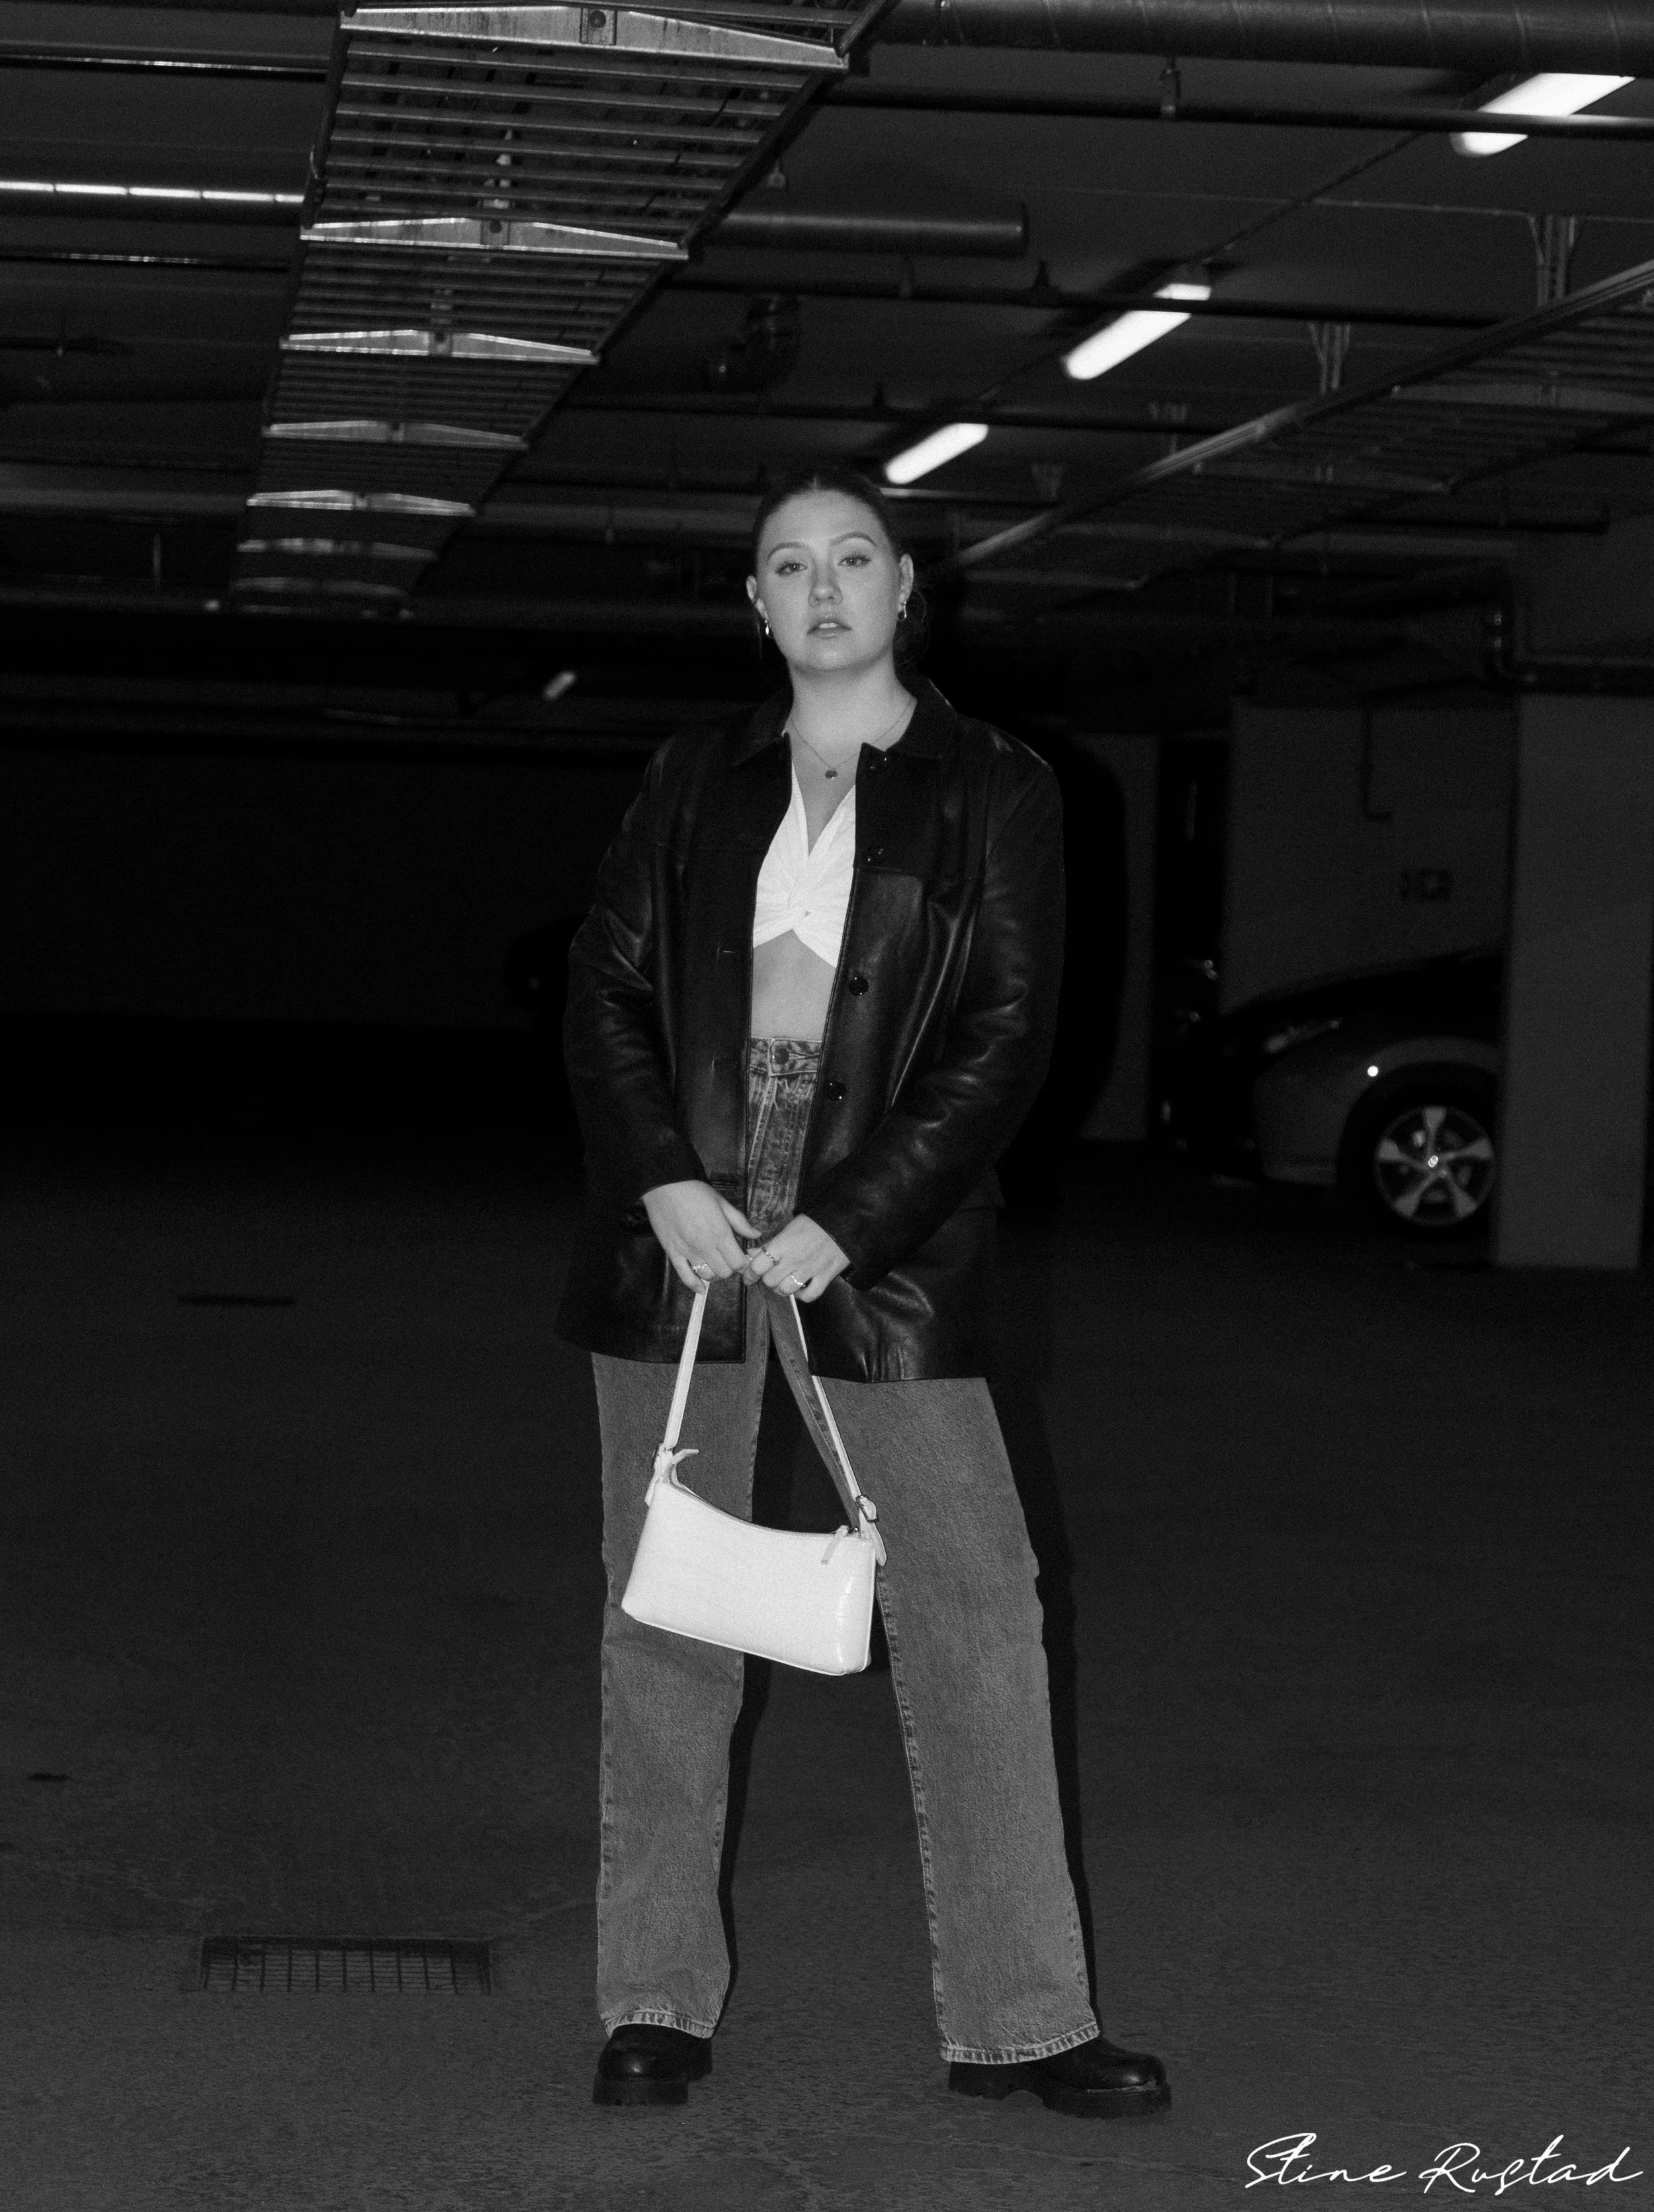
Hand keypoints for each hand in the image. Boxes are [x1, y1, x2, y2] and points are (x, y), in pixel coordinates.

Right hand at [642, 1181, 756, 1291]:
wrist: (665, 1185)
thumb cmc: (695, 1191)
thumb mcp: (722, 1202)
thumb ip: (740, 1222)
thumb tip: (757, 1234)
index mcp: (720, 1233)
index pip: (738, 1262)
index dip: (742, 1262)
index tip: (741, 1256)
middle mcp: (705, 1246)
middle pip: (724, 1272)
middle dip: (729, 1268)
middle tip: (728, 1258)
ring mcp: (688, 1251)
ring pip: (707, 1275)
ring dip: (714, 1273)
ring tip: (714, 1264)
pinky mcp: (673, 1253)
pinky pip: (684, 1276)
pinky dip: (694, 1285)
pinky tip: (701, 1289)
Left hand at [740, 1213, 850, 1302]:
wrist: (845, 1222)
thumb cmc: (815, 1223)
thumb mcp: (789, 1228)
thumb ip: (770, 1244)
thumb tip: (752, 1254)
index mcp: (783, 1244)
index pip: (758, 1265)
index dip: (749, 1273)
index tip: (748, 1276)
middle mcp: (795, 1259)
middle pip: (770, 1280)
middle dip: (766, 1280)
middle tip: (769, 1276)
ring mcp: (810, 1269)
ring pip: (786, 1290)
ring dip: (781, 1289)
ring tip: (782, 1282)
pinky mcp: (825, 1277)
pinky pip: (809, 1295)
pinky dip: (801, 1295)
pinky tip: (799, 1289)